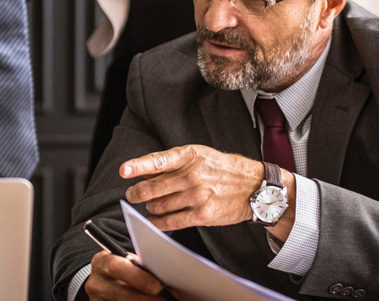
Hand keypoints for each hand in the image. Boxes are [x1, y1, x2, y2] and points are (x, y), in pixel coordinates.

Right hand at [85, 251, 164, 300]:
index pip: (118, 267)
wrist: (102, 284)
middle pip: (122, 294)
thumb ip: (141, 268)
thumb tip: (167, 280)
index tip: (158, 286)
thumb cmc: (121, 272)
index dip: (139, 277)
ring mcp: (97, 300)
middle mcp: (96, 283)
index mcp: (103, 262)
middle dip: (146, 299)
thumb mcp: (126, 264)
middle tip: (166, 299)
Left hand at [122, 145, 265, 229]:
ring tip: (152, 205)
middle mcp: (192, 176)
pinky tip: (154, 221)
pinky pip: (170, 222)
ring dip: (149, 207)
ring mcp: (197, 197)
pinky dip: (157, 223)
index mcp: (190, 156)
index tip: (124, 171)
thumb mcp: (200, 155)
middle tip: (132, 195)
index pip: (158, 161)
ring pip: (157, 206)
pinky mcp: (202, 215)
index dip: (138, 166)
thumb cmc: (223, 169)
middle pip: (151, 189)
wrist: (255, 187)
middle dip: (136, 193)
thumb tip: (143, 171)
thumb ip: (172, 162)